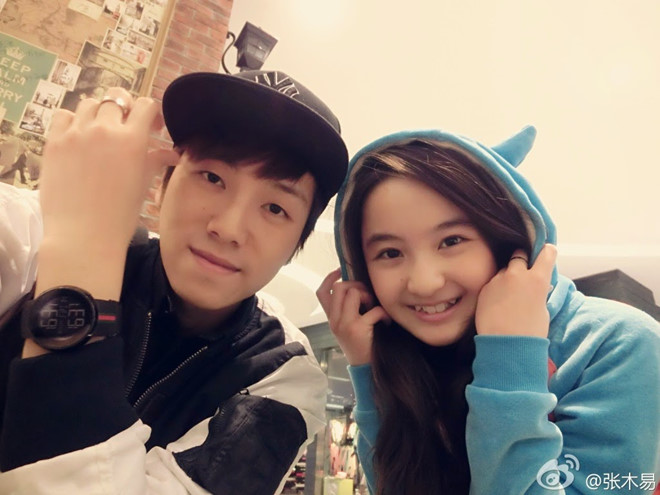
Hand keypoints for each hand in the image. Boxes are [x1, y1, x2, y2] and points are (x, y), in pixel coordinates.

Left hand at [39, 88, 178, 253]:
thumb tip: (172, 154)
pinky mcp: (54, 142)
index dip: (151, 113)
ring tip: (100, 132)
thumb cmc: (120, 215)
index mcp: (132, 140)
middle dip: (125, 111)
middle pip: (116, 99)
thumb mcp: (143, 184)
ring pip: (89, 104)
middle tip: (126, 129)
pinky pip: (63, 115)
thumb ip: (156, 161)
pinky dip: (73, 120)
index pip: (146, 105)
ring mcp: (76, 133)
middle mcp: (104, 129)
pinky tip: (78, 136)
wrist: (84, 234)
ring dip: (99, 112)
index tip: (152, 127)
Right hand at [316, 268, 388, 365]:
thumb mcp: (346, 328)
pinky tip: (386, 320)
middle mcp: (334, 320)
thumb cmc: (360, 346)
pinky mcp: (358, 329)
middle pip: (339, 287)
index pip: (322, 292)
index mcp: (331, 318)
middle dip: (356, 286)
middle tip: (366, 297)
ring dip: (368, 296)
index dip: (330, 278)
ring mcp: (345, 324)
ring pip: (353, 293)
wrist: (365, 369)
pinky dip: (383, 313)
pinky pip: (373, 310)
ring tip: (374, 307)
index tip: (341, 271)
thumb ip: (346, 310)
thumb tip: (357, 288)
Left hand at [475, 244, 556, 337]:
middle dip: (521, 262)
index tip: (546, 254)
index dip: (547, 252)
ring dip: (507, 277)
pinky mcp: (484, 288)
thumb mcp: (542, 309)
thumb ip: (538, 292)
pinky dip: (496, 288)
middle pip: (519, 256)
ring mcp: (498, 280)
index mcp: (537, 279)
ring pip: (504, 270)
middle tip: (523, 274)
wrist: (505, 345)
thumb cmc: (530, 331)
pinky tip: (497, 303)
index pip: (546, 253)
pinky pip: (492, 282)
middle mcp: (517, 275)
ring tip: (508, 295)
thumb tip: (537, 287)